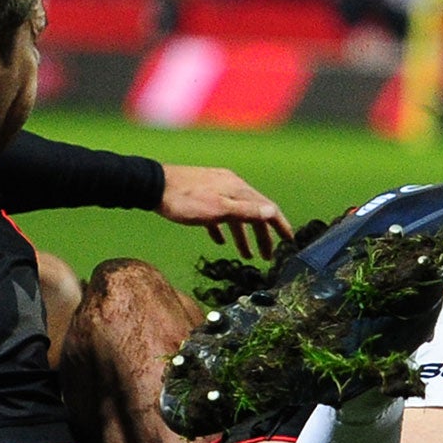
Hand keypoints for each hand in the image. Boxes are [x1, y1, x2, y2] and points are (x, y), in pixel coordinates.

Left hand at [159, 165, 292, 258]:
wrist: (152, 185)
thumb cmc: (185, 201)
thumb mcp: (218, 209)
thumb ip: (246, 212)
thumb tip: (273, 212)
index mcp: (238, 189)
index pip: (268, 208)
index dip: (281, 225)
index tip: (289, 242)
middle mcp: (232, 187)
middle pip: (254, 213)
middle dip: (263, 235)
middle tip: (267, 257)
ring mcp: (217, 190)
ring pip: (237, 215)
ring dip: (243, 236)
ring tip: (245, 255)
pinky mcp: (202, 195)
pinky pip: (219, 214)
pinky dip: (224, 228)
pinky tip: (219, 241)